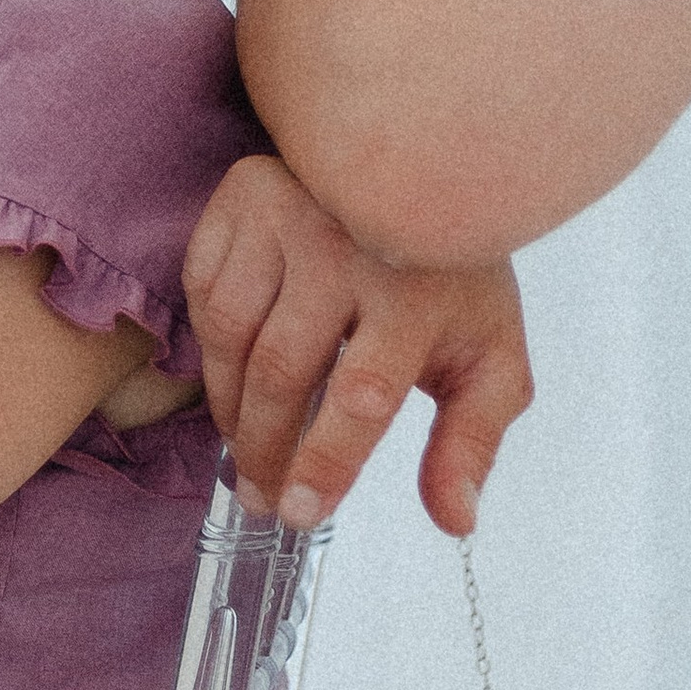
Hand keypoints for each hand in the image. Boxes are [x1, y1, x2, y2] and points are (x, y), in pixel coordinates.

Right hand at [181, 153, 530, 534]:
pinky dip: (211, 346)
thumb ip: (470, 443)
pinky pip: (204, 291)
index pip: (363, 394)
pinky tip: (235, 377)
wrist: (422, 166)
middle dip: (264, 450)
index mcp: (416, 292)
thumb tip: (455, 522)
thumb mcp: (486, 359)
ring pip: (231, 334)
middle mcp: (346, 246)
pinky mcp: (242, 198)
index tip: (301, 513)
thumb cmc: (450, 276)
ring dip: (229, 408)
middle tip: (263, 498)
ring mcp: (286, 214)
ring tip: (246, 450)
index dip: (326, 462)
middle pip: (282, 371)